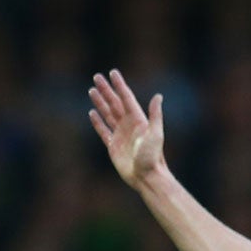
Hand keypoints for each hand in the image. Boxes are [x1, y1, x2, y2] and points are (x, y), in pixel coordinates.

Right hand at [88, 69, 166, 191]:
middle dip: (106, 90)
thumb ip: (155, 115)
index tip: (113, 73)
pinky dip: (97, 122)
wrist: (146, 177)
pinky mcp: (113, 147)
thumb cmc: (153, 157)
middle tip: (97, 77)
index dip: (119, 85)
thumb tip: (158, 96)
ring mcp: (120, 135)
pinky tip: (92, 113)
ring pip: (108, 114)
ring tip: (92, 91)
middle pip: (115, 103)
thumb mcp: (156, 134)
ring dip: (100, 102)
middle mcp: (129, 125)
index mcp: (138, 120)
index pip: (126, 98)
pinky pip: (104, 131)